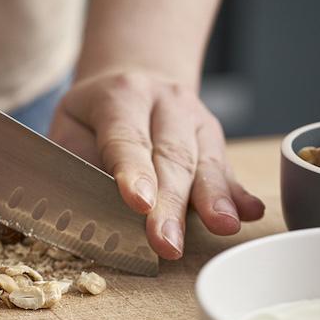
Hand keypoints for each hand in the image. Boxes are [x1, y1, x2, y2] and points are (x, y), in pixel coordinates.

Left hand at [49, 70, 264, 259]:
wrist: (133, 78)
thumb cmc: (92, 118)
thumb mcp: (68, 128)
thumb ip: (76, 164)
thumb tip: (86, 210)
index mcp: (120, 96)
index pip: (126, 139)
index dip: (133, 172)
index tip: (139, 204)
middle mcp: (164, 102)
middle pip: (170, 156)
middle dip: (171, 204)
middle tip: (168, 242)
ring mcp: (195, 118)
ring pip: (205, 161)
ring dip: (214, 199)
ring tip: (223, 226)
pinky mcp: (214, 138)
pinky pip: (227, 167)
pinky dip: (239, 193)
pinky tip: (250, 212)